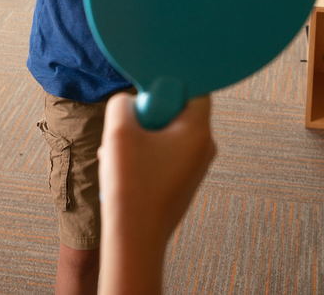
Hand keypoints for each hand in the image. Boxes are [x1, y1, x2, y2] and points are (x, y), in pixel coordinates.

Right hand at [98, 93, 214, 294]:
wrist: (134, 239)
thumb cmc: (130, 185)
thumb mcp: (118, 129)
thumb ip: (122, 102)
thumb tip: (129, 103)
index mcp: (199, 131)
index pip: (193, 87)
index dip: (166, 85)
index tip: (146, 97)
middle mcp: (205, 146)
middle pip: (176, 109)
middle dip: (147, 114)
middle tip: (128, 130)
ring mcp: (196, 165)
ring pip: (166, 131)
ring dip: (141, 136)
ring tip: (121, 155)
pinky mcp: (184, 179)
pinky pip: (165, 152)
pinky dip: (145, 154)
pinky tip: (125, 169)